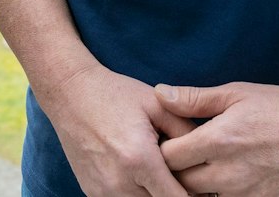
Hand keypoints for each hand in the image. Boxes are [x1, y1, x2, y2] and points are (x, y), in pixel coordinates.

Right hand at [32, 63, 194, 196]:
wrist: (69, 93)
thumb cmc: (115, 94)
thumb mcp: (157, 105)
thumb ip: (188, 132)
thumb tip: (209, 158)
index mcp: (139, 159)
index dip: (194, 196)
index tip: (203, 188)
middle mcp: (119, 182)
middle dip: (175, 195)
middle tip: (183, 180)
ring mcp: (102, 190)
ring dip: (154, 196)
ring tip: (161, 177)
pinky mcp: (92, 192)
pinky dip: (136, 196)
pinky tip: (142, 178)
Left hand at [156, 82, 278, 196]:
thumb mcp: (236, 93)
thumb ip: (194, 99)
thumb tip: (159, 93)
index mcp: (217, 141)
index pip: (167, 157)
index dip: (162, 150)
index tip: (168, 142)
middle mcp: (228, 174)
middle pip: (180, 183)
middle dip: (176, 172)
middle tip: (182, 159)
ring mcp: (245, 195)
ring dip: (197, 188)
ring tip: (205, 170)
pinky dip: (222, 196)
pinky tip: (227, 182)